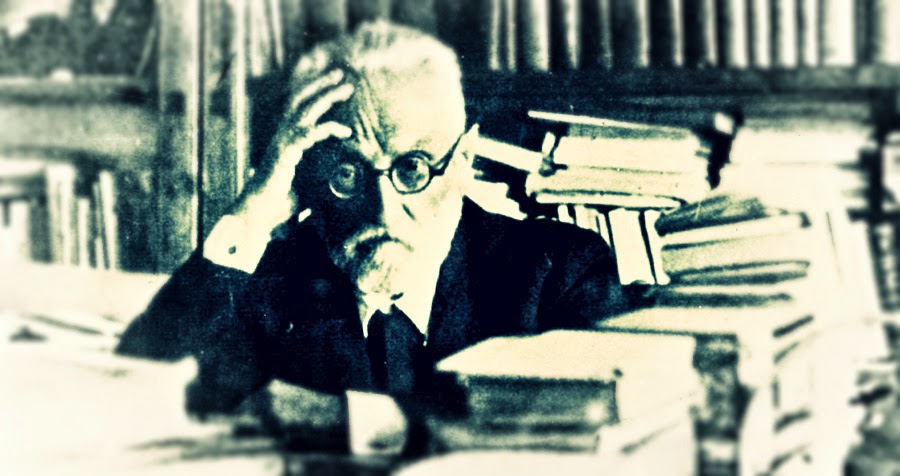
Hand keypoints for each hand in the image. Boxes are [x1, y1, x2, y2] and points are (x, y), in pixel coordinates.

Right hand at [235, 69, 353, 230]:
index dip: (313, 92)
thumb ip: (316, 174)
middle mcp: (281, 134)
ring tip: (346, 88)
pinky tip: (346, 131)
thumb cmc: (280, 201)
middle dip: (321, 84)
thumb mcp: (303, 183)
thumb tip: (337, 177)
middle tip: (341, 74)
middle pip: (301, 100)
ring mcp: (283, 141)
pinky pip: (310, 133)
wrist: (261, 212)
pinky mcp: (286, 152)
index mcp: (284, 138)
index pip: (298, 107)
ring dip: (327, 96)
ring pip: (306, 109)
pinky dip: (329, 129)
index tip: (331, 82)